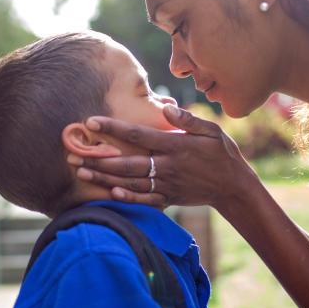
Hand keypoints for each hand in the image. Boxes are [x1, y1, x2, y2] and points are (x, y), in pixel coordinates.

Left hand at [69, 105, 257, 208]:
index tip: (91, 121)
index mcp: (175, 145)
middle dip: (99, 158)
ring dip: (104, 178)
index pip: (138, 135)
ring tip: (81, 172)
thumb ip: (188, 119)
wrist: (234, 187)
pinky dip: (126, 198)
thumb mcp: (212, 131)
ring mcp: (167, 184)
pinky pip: (144, 199)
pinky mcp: (169, 198)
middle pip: (127, 162)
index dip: (113, 128)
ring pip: (130, 182)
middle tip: (74, 153)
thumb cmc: (223, 154)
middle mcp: (168, 166)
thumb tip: (165, 107)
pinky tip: (108, 192)